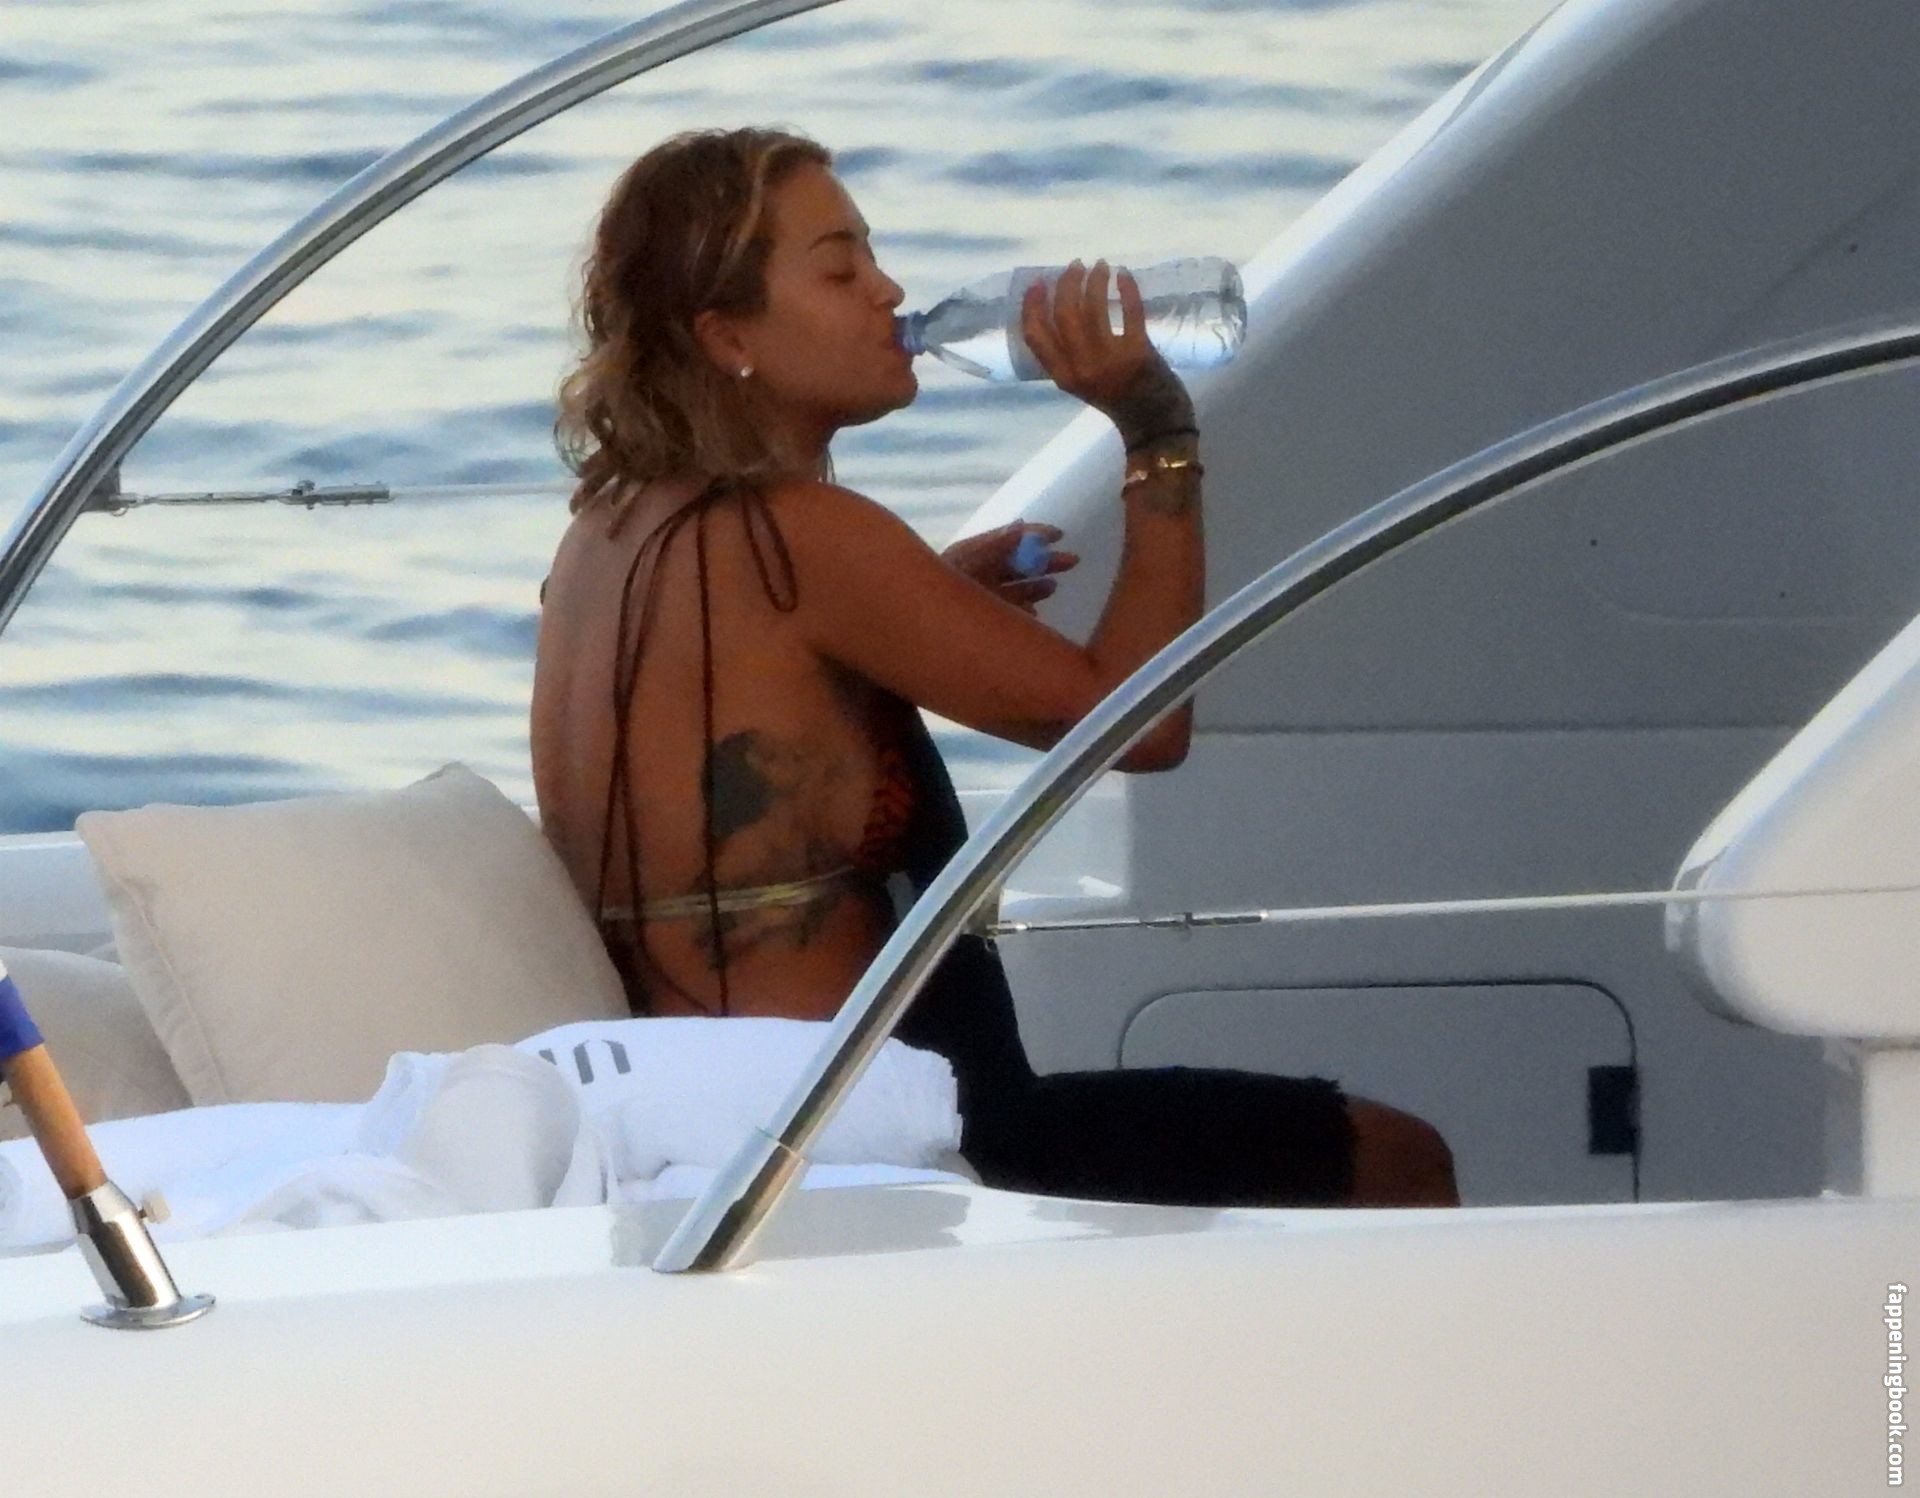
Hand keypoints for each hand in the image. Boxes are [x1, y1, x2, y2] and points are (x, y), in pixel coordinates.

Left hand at [941, 521, 1078, 613]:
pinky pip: (1010, 612)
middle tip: (1073, 561)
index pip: (1011, 538)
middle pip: (1020, 564)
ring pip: (1018, 588)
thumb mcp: (966, 562)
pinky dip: (1024, 612)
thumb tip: (1021, 525)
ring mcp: (984, 595)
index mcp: (976, 553)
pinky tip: (1035, 615)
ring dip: (1037, 587)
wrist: (919, 624)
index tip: (1060, 534)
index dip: (1035, 534)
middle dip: (1046, 561)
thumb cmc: (940, 586)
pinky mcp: (985, 616)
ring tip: (1053, 587)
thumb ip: (994, 546)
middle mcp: (982, 572)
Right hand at [1021, 259, 1194, 445]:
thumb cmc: (1117, 399)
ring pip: (1093, 308)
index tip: (1039, 282)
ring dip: (1095, 280)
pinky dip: (1127, 288)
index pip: (1035, 335)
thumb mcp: (1081, 381)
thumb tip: (1062, 305)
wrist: (1154, 424)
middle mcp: (1081, 368)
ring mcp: (1110, 360)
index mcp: (1063, 376)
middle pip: (1064, 314)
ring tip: (1100, 266)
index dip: (1032, 305)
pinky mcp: (1138, 352)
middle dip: (1067, 283)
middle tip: (1076, 265)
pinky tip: (1124, 275)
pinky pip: (1130, 311)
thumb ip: (1067, 354)